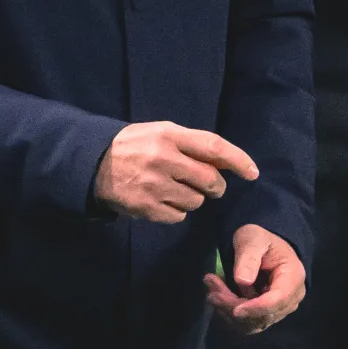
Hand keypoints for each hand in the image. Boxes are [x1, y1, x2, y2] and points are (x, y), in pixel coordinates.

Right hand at [94, 122, 257, 223]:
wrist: (94, 164)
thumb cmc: (136, 145)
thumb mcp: (161, 133)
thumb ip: (192, 144)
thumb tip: (227, 164)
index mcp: (169, 135)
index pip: (214, 147)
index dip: (238, 160)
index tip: (253, 172)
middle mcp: (163, 159)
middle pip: (210, 180)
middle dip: (216, 186)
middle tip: (210, 185)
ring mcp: (154, 186)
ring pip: (196, 201)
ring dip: (194, 198)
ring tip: (176, 188)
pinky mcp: (146, 208)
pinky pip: (179, 215)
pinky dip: (177, 211)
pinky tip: (163, 200)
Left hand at [204, 224, 305, 333]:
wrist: (263, 248)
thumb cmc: (260, 240)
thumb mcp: (253, 239)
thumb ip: (249, 257)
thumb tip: (242, 281)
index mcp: (293, 277)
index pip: (278, 300)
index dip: (256, 308)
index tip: (235, 310)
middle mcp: (290, 299)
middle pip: (263, 315)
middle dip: (234, 305)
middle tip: (211, 286)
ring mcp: (279, 310)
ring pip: (252, 323)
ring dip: (228, 310)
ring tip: (211, 288)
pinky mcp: (265, 316)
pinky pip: (247, 324)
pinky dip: (229, 313)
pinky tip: (218, 296)